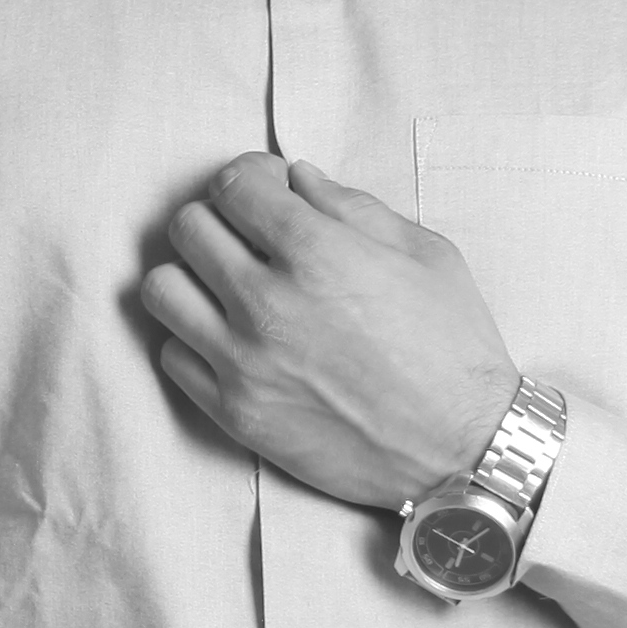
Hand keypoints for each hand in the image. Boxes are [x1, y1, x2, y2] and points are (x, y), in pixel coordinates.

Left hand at [133, 155, 516, 510]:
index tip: (268, 195)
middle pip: (187, 228)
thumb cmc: (454, 347)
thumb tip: (298, 179)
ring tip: (228, 289)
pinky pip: (172, 354)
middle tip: (249, 239)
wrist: (463, 448)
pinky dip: (194, 338)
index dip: (250, 180)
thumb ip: (352, 206)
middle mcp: (268, 303)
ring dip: (193, 278)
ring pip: (162, 289)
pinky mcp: (235, 412)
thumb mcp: (425, 254)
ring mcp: (244, 361)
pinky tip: (232, 339)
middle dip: (218, 221)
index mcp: (318, 252)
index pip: (232, 185)